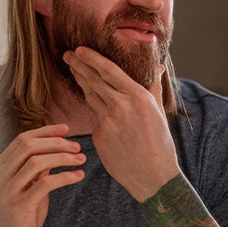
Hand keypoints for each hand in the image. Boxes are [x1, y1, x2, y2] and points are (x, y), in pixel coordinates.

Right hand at [0, 124, 85, 226]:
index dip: (46, 131)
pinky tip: (78, 176)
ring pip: (37, 161)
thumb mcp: (27, 186)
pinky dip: (65, 176)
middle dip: (56, 142)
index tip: (66, 128)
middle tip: (77, 146)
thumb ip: (36, 168)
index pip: (22, 139)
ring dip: (63, 157)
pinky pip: (45, 183)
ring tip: (81, 159)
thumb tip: (56, 147)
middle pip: (28, 145)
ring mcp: (6, 190)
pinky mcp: (18, 205)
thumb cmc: (21, 216)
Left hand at [63, 46, 179, 201]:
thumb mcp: (159, 112)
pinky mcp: (98, 134)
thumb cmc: (160, 144)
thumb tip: (158, 66)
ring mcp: (107, 121)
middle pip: (94, 79)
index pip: (109, 70)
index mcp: (138, 97)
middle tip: (68, 54)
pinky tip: (84, 92)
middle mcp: (120, 106)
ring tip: (72, 68)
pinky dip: (87, 100)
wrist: (152, 176)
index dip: (92, 58)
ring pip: (89, 94)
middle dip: (79, 65)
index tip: (80, 50)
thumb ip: (153, 87)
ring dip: (79, 80)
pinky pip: (91, 112)